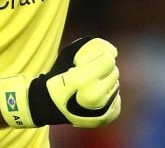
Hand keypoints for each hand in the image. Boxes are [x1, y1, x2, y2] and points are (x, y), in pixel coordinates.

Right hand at [0, 37, 120, 127]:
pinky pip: (116, 99)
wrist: (47, 104)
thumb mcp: (68, 53)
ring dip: (105, 82)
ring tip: (89, 85)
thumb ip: (91, 45)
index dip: (100, 56)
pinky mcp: (106, 118)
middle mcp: (94, 98)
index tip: (89, 61)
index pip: (109, 60)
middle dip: (102, 69)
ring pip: (115, 85)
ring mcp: (101, 111)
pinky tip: (94, 95)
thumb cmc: (58, 76)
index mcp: (82, 80)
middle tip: (87, 73)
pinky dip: (107, 96)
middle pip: (114, 72)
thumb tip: (114, 52)